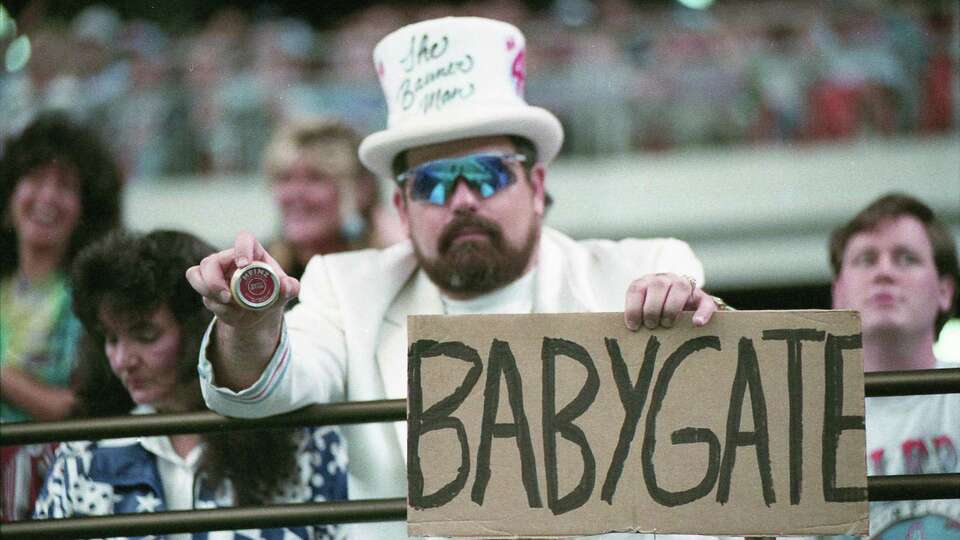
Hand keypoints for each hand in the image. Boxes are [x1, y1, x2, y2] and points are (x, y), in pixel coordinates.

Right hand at [185, 231, 299, 329]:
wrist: (259, 312)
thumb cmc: (272, 295)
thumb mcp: (286, 292)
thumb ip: (291, 287)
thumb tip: (286, 285)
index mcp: (252, 253)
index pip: (244, 239)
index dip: (241, 248)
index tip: (244, 265)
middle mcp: (230, 258)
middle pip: (212, 260)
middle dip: (214, 281)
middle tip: (228, 297)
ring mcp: (215, 271)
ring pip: (197, 273)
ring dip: (208, 291)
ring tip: (227, 304)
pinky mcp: (205, 284)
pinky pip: (196, 285)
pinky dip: (209, 301)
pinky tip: (225, 310)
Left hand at [624, 273, 716, 329]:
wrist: (682, 309)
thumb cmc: (655, 317)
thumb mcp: (643, 313)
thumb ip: (638, 319)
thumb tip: (633, 333)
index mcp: (646, 283)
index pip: (636, 288)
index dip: (633, 308)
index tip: (633, 326)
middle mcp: (665, 279)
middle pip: (658, 286)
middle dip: (652, 309)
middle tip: (651, 325)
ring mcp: (684, 285)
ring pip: (680, 288)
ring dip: (671, 308)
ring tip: (666, 325)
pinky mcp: (702, 296)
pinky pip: (705, 301)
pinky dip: (702, 312)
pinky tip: (697, 323)